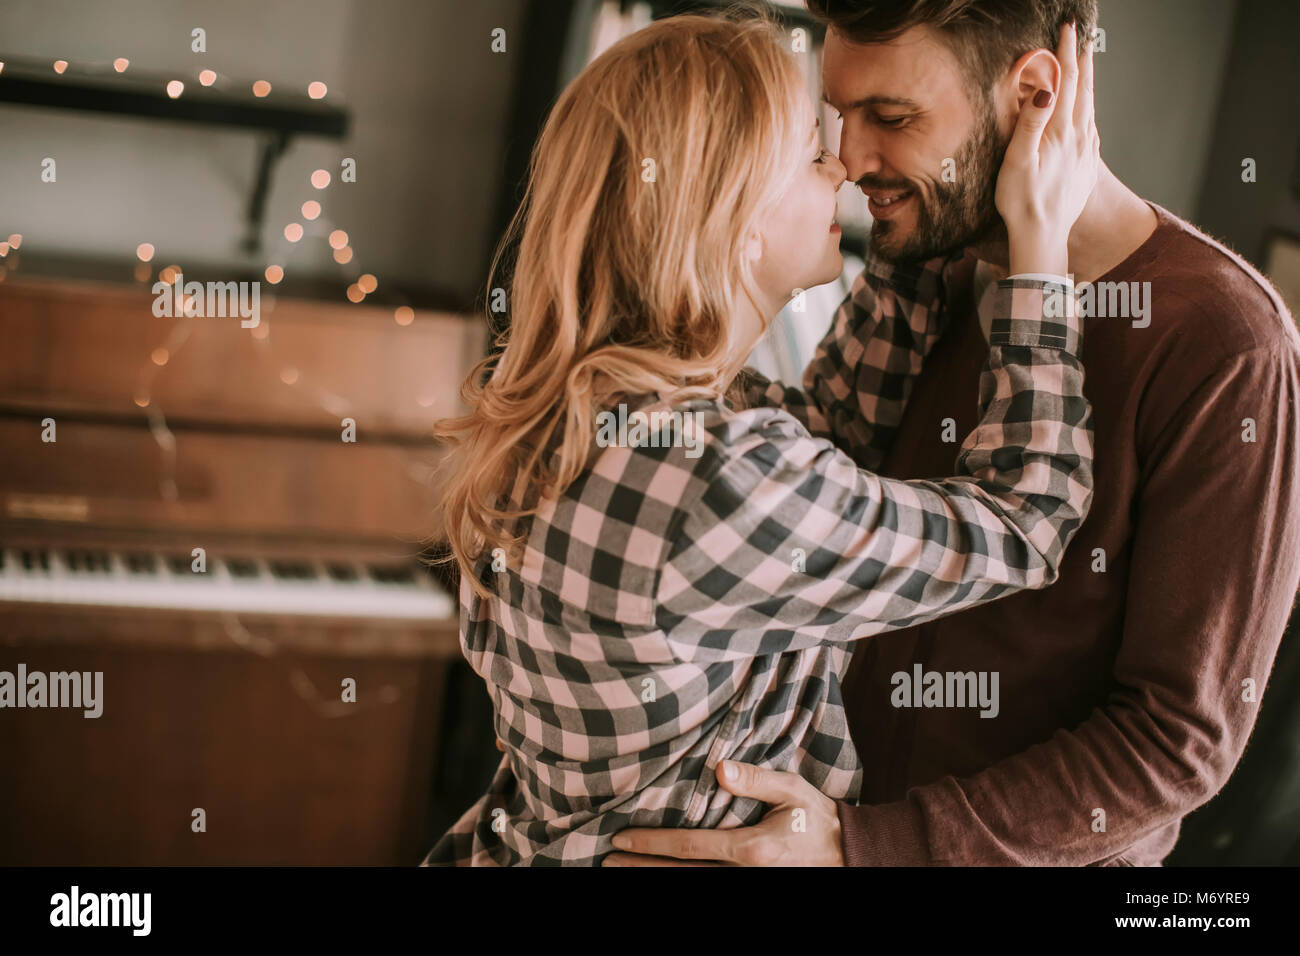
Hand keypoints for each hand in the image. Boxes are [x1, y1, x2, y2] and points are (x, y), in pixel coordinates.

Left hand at [602, 760, 844, 866]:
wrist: (848, 855)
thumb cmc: (818, 818)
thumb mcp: (793, 790)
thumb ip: (756, 780)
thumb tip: (720, 769)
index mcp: (750, 849)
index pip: (689, 845)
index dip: (652, 842)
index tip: (622, 837)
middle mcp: (743, 875)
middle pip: (681, 874)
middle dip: (642, 867)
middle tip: (608, 860)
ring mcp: (747, 885)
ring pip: (693, 885)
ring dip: (657, 877)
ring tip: (624, 870)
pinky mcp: (751, 885)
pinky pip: (710, 886)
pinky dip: (685, 881)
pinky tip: (664, 875)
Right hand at [994, 21, 1099, 274]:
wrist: (1043, 236)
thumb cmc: (1021, 202)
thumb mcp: (1018, 161)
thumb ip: (1031, 123)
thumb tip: (1046, 90)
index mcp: (1061, 132)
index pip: (1065, 83)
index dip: (1065, 54)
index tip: (1067, 30)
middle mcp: (1079, 138)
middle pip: (1083, 91)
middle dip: (1081, 62)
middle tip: (1082, 38)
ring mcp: (1086, 153)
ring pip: (1090, 108)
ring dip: (1087, 84)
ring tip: (1085, 67)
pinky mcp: (1086, 167)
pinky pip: (1091, 129)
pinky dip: (1089, 111)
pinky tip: (1087, 112)